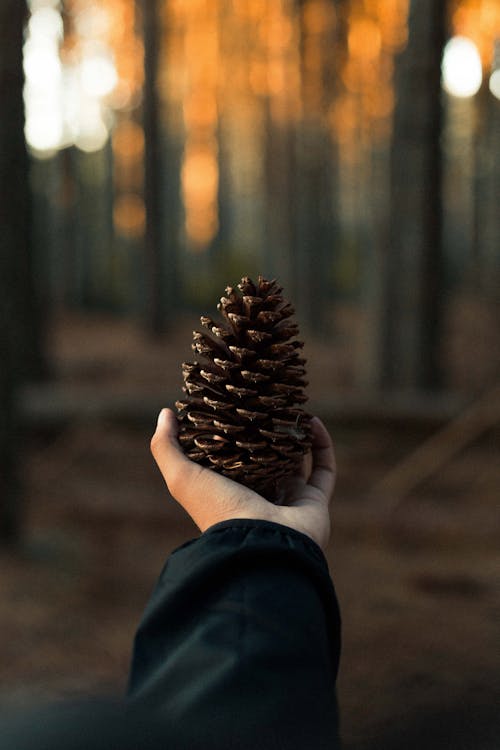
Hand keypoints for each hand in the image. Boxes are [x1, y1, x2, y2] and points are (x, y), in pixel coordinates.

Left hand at [150, 408, 335, 550]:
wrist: (259, 543)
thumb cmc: (218, 510)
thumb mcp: (182, 476)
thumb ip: (166, 447)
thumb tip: (165, 412)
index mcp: (229, 495)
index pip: (231, 462)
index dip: (232, 436)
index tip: (233, 407)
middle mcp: (260, 499)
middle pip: (266, 462)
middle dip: (268, 434)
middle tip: (268, 405)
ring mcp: (289, 502)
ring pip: (297, 463)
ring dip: (297, 436)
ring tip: (292, 409)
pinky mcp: (315, 502)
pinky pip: (323, 469)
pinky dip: (321, 444)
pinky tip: (313, 420)